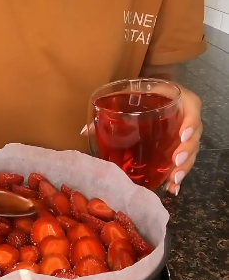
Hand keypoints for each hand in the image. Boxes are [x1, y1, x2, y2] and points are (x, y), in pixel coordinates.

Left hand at [80, 85, 201, 195]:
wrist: (152, 90)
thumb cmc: (143, 91)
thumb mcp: (131, 93)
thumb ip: (112, 110)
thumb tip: (85, 131)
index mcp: (180, 99)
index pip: (192, 110)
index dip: (190, 124)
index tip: (182, 136)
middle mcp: (187, 117)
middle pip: (193, 137)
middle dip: (186, 152)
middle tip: (175, 163)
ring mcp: (185, 133)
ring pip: (191, 152)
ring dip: (183, 168)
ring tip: (173, 181)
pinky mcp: (180, 145)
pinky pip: (184, 161)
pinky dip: (178, 175)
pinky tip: (173, 188)